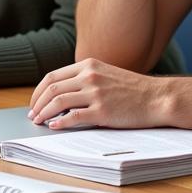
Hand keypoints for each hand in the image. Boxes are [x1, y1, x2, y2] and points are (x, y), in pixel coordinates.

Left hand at [28, 58, 169, 127]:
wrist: (158, 97)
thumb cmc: (133, 89)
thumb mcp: (106, 73)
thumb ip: (84, 78)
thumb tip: (60, 93)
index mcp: (88, 65)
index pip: (52, 76)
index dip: (38, 91)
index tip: (35, 102)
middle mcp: (89, 76)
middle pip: (51, 89)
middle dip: (37, 103)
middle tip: (32, 114)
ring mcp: (96, 93)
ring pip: (58, 102)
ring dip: (44, 113)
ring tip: (39, 121)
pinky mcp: (102, 111)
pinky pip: (73, 117)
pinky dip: (59, 123)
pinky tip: (54, 127)